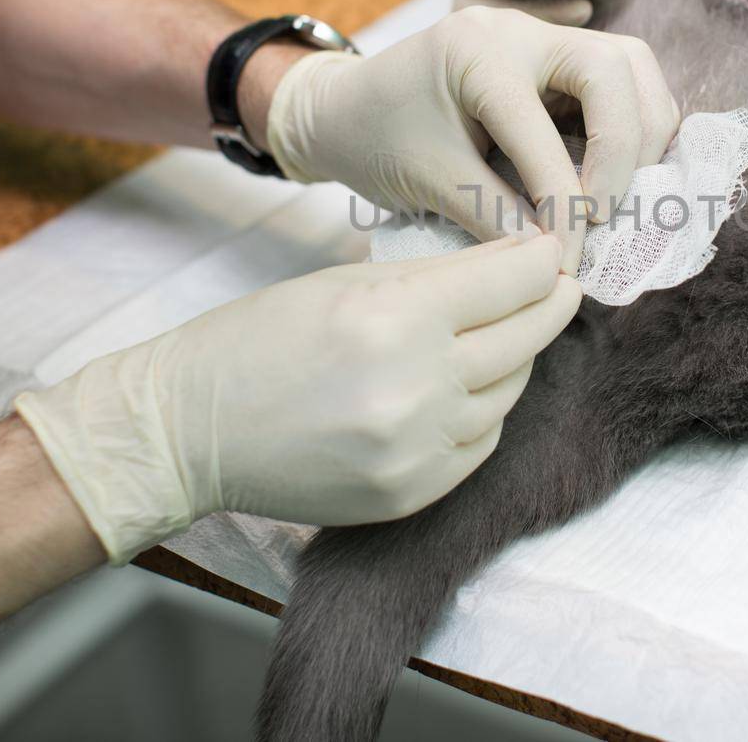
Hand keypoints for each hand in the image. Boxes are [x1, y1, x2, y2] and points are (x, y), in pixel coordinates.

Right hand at [15, 236, 580, 562]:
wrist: (189, 430)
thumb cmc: (260, 339)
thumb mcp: (349, 283)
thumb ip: (442, 274)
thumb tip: (524, 259)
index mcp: (396, 319)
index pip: (513, 282)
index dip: (544, 261)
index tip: (553, 253)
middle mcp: (416, 388)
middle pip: (526, 338)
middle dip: (549, 305)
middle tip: (558, 286)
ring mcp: (417, 450)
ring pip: (510, 393)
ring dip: (513, 358)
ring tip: (500, 334)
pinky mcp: (411, 493)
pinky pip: (480, 442)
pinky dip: (483, 411)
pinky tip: (465, 387)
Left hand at [266, 6, 678, 273]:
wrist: (344, 109)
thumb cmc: (373, 138)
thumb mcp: (429, 181)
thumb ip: (497, 217)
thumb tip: (559, 261)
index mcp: (478, 51)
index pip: (545, 129)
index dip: (565, 202)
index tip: (566, 259)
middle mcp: (521, 30)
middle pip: (616, 69)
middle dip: (623, 150)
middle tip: (603, 215)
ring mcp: (545, 37)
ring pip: (633, 66)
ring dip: (642, 133)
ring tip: (618, 196)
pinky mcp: (559, 59)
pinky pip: (624, 80)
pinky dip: (634, 126)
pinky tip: (617, 176)